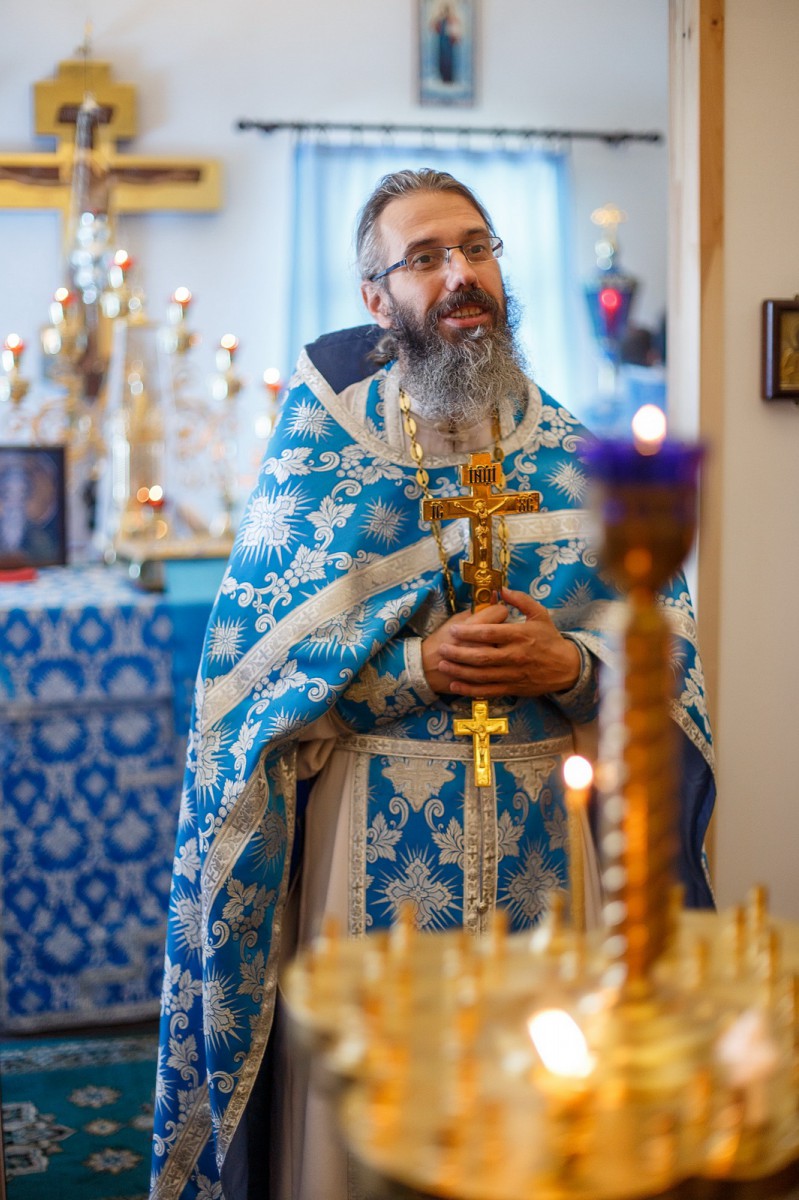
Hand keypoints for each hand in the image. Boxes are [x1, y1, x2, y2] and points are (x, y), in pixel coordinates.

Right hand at [421, 601, 508, 693]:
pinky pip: (501, 668)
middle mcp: (482, 644)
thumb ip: (475, 610)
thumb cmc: (441, 640)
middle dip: (502, 630)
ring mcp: (485, 663)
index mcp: (473, 626)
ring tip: (491, 646)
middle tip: (494, 632)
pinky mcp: (485, 678)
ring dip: (501, 647)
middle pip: (507, 630)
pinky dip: (498, 664)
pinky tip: (491, 662)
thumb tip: (494, 596)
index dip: (498, 612)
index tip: (494, 616)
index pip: (501, 611)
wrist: (426, 669)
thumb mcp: (455, 620)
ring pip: (506, 649)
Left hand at [433, 586, 580, 698]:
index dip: (468, 632)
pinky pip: (489, 691)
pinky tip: (456, 685)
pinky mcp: (513, 688)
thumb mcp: (540, 614)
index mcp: (520, 635)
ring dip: (460, 671)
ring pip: (482, 675)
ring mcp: (513, 674)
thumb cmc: (550, 639)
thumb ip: (521, 600)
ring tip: (444, 665)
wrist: (566, 667)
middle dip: (458, 653)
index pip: (489, 634)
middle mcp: (515, 655)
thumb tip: (501, 589)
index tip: (453, 630)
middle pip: (481, 656)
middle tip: (442, 649)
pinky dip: (471, 690)